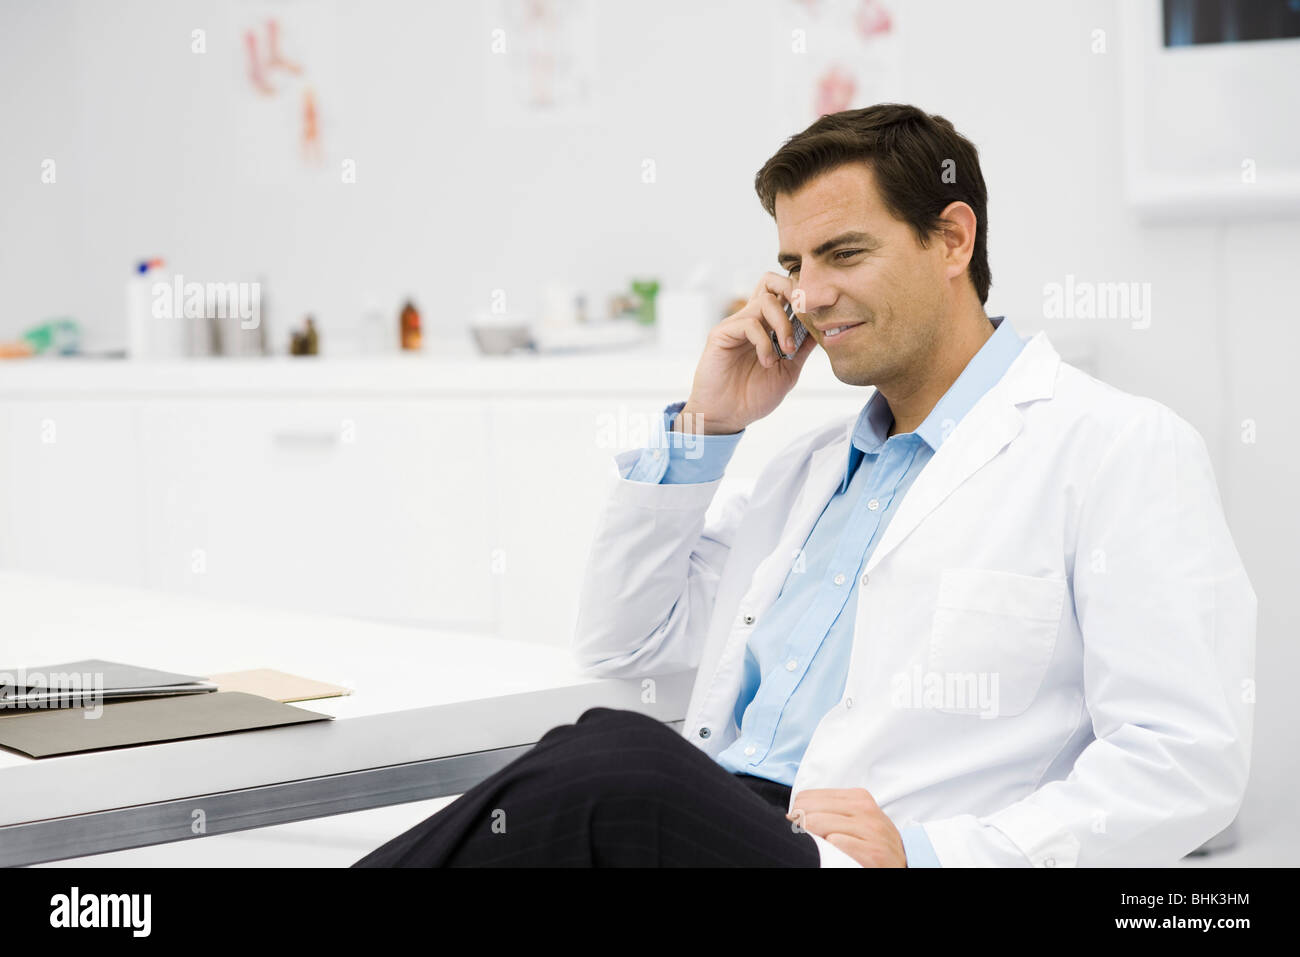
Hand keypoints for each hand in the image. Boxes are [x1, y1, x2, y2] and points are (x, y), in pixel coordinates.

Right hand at [674, 272, 815, 434]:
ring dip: (783, 325)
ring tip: (785, 351)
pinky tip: (767, 362)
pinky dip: (765, 343)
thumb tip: (823, 328)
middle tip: (804, 318)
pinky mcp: (721, 334)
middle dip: (793, 293)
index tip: (816, 320)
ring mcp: (735, 325)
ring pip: (765, 301)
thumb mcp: (788, 371)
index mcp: (766, 326)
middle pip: (771, 281)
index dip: (801, 296)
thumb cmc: (753, 396)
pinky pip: (749, 323)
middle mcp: (750, 320)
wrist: (727, 417)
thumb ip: (802, 349)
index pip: (782, 292)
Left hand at [787, 787, 906, 866]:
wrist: (905, 862)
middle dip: (799, 824)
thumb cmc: (875, 840)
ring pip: (818, 824)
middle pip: (809, 809)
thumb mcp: (858, 817)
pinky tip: (834, 852)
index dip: (797, 812)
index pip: (808, 796)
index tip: (799, 825)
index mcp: (858, 797)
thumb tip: (796, 813)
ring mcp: (870, 830)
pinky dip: (829, 849)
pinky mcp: (873, 852)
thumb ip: (832, 810)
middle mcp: (864, 810)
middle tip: (803, 836)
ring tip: (818, 845)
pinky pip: (836, 843)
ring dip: (812, 838)